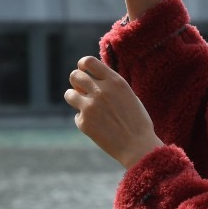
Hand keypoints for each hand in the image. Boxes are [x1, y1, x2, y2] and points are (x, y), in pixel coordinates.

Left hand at [65, 55, 163, 169]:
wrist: (138, 147)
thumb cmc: (137, 121)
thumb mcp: (127, 94)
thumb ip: (110, 84)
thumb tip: (92, 77)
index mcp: (114, 81)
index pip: (88, 61)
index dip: (82, 65)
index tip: (83, 70)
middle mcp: (100, 91)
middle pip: (74, 76)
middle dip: (76, 81)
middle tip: (82, 89)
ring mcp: (90, 107)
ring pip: (69, 94)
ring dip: (74, 98)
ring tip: (84, 105)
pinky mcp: (84, 123)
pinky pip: (77, 116)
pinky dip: (84, 120)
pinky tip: (97, 126)